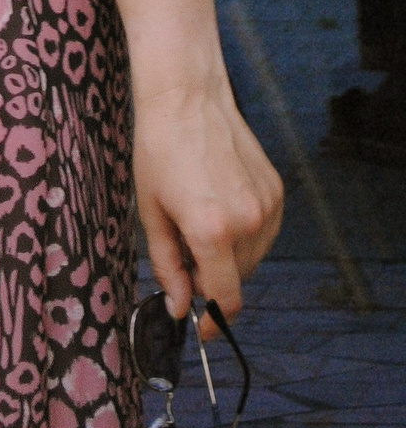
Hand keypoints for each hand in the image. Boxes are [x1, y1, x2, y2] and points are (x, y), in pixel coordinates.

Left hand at [132, 76, 282, 336]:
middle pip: (236, 279)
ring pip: (251, 258)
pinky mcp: (276, 191)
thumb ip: (167, 265)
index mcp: (211, 231)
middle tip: (183, 246)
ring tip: (198, 215)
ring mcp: (267, 206)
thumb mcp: (151, 212)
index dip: (215, 321)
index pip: (225, 298)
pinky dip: (243, 232)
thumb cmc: (159, 150)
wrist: (186, 98)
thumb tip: (179, 306)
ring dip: (228, 255)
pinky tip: (219, 202)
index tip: (204, 330)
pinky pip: (263, 232)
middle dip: (210, 276)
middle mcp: (247, 222)